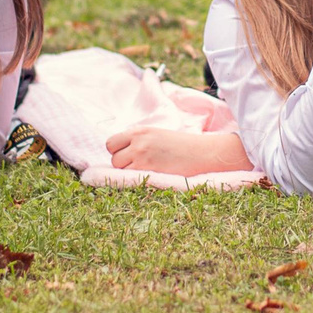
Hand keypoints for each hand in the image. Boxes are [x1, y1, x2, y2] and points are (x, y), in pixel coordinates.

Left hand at [104, 127, 252, 175]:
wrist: (201, 153)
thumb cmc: (181, 146)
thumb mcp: (157, 135)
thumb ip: (138, 141)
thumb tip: (121, 153)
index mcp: (139, 131)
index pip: (111, 143)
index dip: (116, 152)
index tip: (127, 156)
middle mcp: (138, 142)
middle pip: (113, 158)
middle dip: (121, 164)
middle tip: (137, 166)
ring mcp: (141, 156)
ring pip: (119, 170)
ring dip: (128, 174)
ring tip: (145, 172)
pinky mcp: (147, 170)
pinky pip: (129, 178)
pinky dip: (135, 180)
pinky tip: (148, 178)